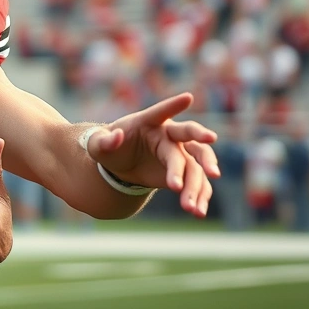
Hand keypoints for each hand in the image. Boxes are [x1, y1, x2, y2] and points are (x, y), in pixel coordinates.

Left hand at [85, 93, 219, 217]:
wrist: (122, 163)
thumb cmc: (109, 147)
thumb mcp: (98, 145)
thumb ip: (103, 141)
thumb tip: (116, 136)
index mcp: (148, 122)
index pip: (160, 111)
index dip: (173, 105)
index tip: (188, 97)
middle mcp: (168, 134)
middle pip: (187, 133)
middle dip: (200, 136)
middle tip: (211, 141)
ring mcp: (180, 152)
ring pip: (195, 164)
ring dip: (197, 184)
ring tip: (192, 208)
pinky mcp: (185, 170)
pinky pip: (197, 182)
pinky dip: (199, 196)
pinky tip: (198, 211)